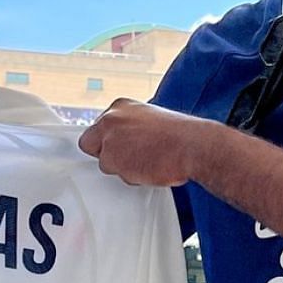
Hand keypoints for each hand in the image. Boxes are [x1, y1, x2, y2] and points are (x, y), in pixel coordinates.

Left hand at [78, 99, 216, 185]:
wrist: (191, 145)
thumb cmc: (180, 136)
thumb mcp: (153, 121)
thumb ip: (133, 128)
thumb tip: (128, 140)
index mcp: (120, 106)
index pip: (99, 127)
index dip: (110, 141)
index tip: (121, 147)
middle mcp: (110, 119)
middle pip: (91, 144)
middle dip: (107, 154)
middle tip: (131, 158)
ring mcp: (109, 139)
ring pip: (105, 163)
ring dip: (122, 168)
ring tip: (146, 162)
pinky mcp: (111, 158)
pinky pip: (117, 175)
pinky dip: (132, 176)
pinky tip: (148, 169)